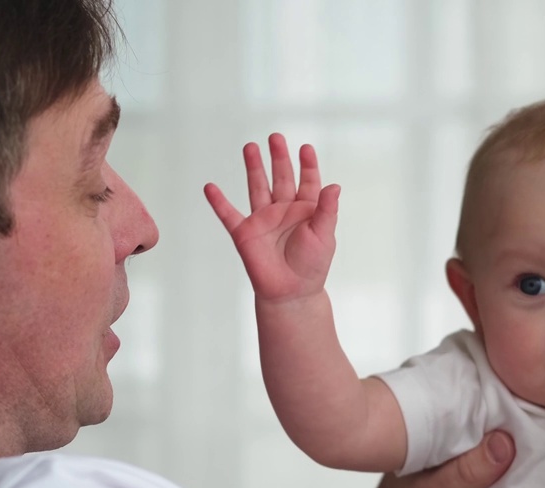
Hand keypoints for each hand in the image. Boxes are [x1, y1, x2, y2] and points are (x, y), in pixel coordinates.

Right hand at [204, 133, 339, 302]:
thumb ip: (327, 211)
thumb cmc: (311, 266)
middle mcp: (284, 210)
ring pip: (257, 187)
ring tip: (250, 147)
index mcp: (306, 210)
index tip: (305, 148)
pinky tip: (210, 187)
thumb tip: (334, 186)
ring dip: (254, 168)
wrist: (291, 293)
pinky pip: (229, 215)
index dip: (307, 165)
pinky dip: (219, 202)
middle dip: (278, 157)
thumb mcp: (324, 236)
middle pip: (281, 177)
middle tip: (275, 137)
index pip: (307, 181)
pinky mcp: (245, 233)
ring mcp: (263, 220)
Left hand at [287, 431, 515, 487]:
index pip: (472, 418)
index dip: (502, 412)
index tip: (537, 408)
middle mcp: (448, 462)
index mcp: (432, 445)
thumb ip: (466, 473)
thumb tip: (505, 441)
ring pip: (500, 475)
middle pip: (492, 445)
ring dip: (522, 476)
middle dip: (519, 444)